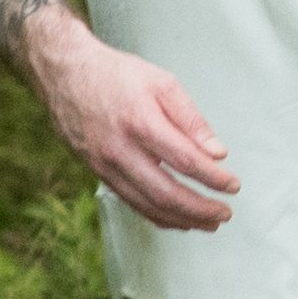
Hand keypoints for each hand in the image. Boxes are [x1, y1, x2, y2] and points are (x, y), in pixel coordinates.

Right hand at [24, 15, 238, 231]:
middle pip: (165, 192)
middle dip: (200, 209)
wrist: (64, 75)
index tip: (233, 185)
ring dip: (182, 219)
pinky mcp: (97, 172)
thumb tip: (217, 153)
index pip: (184, 160)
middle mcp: (119, 148)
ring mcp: (105, 165)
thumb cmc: (117, 75)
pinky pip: (131, 202)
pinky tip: (179, 219)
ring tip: (209, 223)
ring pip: (147, 205)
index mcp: (140, 121)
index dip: (213, 178)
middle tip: (225, 214)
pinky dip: (158, 216)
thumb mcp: (161, 82)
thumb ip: (191, 119)